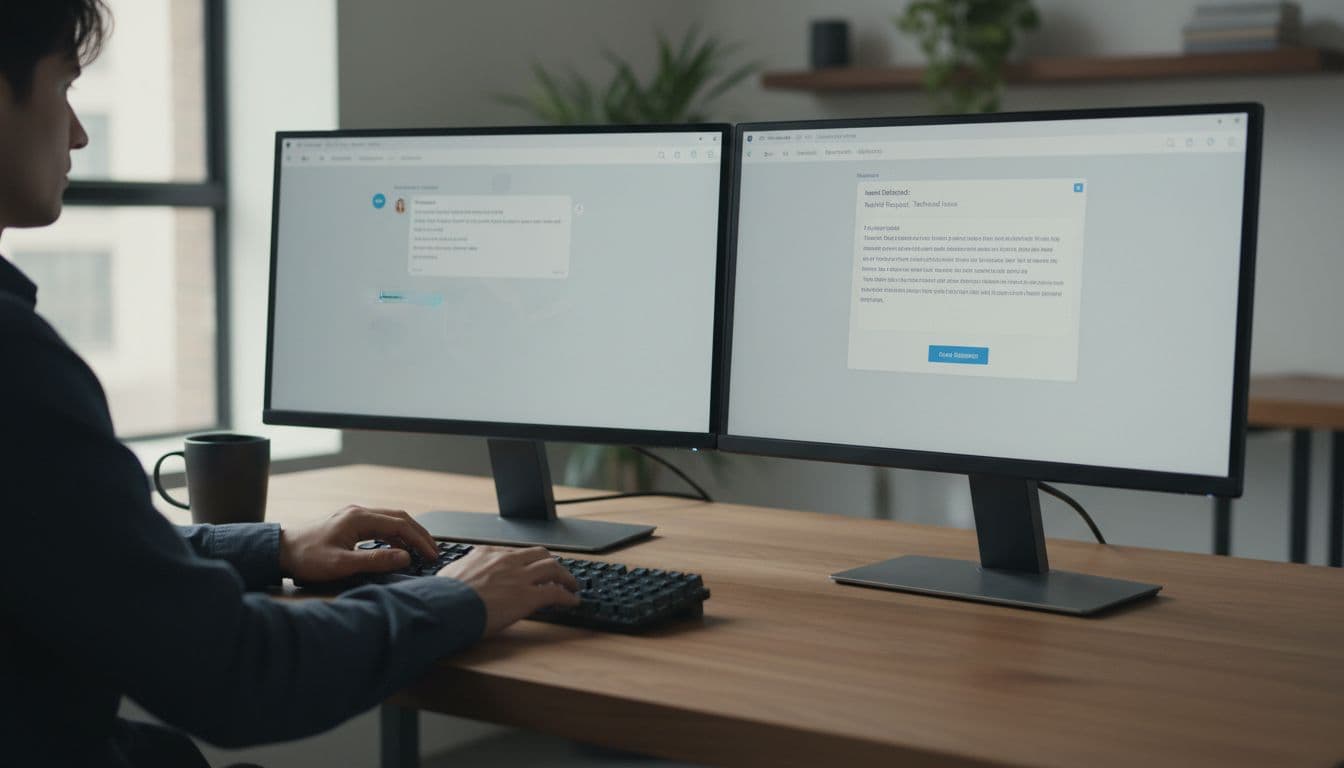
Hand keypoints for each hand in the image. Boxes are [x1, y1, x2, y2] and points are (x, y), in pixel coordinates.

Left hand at [279, 505, 438, 582]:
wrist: (280, 550)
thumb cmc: (307, 558)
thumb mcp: (342, 564)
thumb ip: (375, 560)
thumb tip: (405, 557)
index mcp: (359, 518)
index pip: (400, 525)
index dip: (419, 540)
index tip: (431, 555)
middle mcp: (359, 512)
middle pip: (400, 518)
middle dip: (419, 534)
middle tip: (433, 551)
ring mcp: (354, 516)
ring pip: (391, 520)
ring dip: (408, 534)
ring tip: (420, 551)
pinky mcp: (350, 523)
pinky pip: (380, 525)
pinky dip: (395, 535)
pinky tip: (398, 549)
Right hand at [437, 546, 579, 635]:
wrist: (445, 606)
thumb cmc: (443, 596)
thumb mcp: (451, 574)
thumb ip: (463, 572)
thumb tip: (459, 578)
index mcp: (487, 553)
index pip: (515, 552)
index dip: (527, 561)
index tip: (532, 567)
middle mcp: (507, 560)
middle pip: (540, 554)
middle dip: (551, 562)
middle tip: (558, 572)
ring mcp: (519, 577)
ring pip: (553, 568)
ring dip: (566, 577)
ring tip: (572, 585)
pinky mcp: (528, 596)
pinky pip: (556, 593)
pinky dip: (568, 596)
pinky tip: (572, 601)